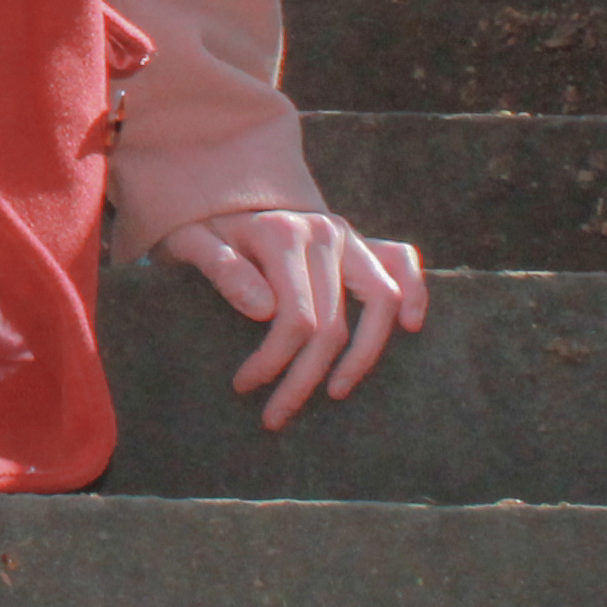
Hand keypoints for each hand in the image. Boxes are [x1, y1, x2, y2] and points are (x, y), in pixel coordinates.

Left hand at [156, 207, 426, 429]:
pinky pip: (402, 261)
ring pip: (381, 302)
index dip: (273, 361)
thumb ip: (221, 268)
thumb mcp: (191, 241)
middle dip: (304, 378)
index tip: (244, 386)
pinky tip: (410, 326)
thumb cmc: (204, 226)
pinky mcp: (362, 241)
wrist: (219, 191)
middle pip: (333, 324)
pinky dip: (415, 291)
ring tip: (336, 393)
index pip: (295, 317)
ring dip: (362, 356)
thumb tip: (263, 311)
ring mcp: (349, 236)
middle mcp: (324, 232)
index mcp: (282, 233)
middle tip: (274, 415)